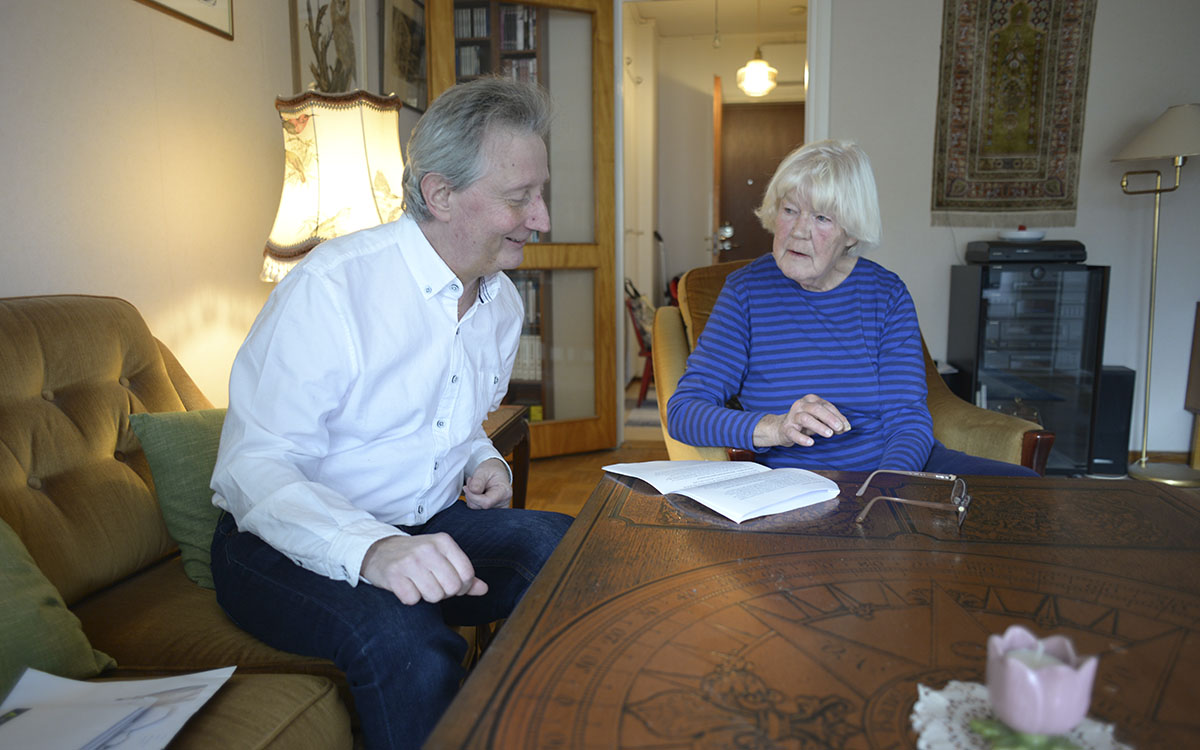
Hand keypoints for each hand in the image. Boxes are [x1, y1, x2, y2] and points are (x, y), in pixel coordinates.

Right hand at [360, 534, 486, 604]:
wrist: (379, 550)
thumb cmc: (415, 556)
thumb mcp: (442, 557)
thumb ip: (463, 573)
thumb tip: (484, 589)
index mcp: (444, 542)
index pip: (467, 574)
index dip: (462, 587)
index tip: (450, 584)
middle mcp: (428, 548)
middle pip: (452, 588)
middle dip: (444, 593)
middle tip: (433, 585)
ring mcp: (410, 561)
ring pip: (434, 596)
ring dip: (426, 596)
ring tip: (418, 584)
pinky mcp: (394, 574)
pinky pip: (412, 599)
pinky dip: (410, 598)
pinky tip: (405, 586)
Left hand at [462, 458, 511, 509]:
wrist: (495, 473)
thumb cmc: (491, 471)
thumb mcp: (483, 471)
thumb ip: (478, 480)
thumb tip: (473, 491)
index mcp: (504, 492)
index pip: (486, 502)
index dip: (473, 497)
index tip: (465, 487)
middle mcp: (503, 503)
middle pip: (480, 507)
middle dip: (471, 495)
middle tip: (471, 482)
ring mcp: (498, 508)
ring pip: (476, 509)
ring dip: (471, 498)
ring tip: (474, 485)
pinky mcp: (492, 511)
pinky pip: (477, 510)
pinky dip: (473, 501)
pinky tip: (476, 493)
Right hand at [753, 394, 851, 447]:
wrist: (783, 428)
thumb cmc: (806, 422)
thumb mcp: (820, 419)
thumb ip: (833, 422)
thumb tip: (846, 428)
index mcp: (811, 400)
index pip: (826, 406)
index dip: (838, 416)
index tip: (846, 427)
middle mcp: (801, 405)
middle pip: (816, 409)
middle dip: (829, 418)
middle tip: (839, 428)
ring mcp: (792, 416)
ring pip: (805, 418)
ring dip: (819, 426)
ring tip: (829, 434)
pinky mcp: (786, 428)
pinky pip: (793, 433)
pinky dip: (802, 438)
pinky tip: (811, 443)